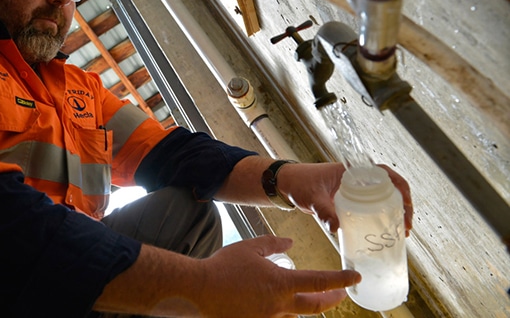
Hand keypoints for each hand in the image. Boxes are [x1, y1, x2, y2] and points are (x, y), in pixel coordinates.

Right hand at [197, 235, 359, 316]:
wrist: (199, 290)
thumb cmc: (223, 266)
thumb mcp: (250, 247)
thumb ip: (273, 244)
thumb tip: (289, 243)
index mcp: (281, 283)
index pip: (319, 282)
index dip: (340, 280)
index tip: (354, 277)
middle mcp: (279, 305)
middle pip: (316, 306)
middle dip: (332, 299)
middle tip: (342, 294)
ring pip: (296, 314)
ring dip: (305, 306)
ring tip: (308, 297)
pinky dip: (284, 312)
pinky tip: (280, 304)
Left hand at [280, 163, 412, 234]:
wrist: (287, 184)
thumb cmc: (299, 183)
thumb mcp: (311, 197)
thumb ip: (322, 211)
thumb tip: (335, 227)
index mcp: (352, 171)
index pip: (385, 172)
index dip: (401, 186)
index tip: (406, 204)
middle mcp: (357, 178)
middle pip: (390, 187)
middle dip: (403, 205)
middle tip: (406, 226)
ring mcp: (355, 190)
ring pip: (383, 198)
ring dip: (395, 212)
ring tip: (400, 232)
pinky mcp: (350, 201)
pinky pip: (371, 206)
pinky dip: (381, 216)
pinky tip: (384, 231)